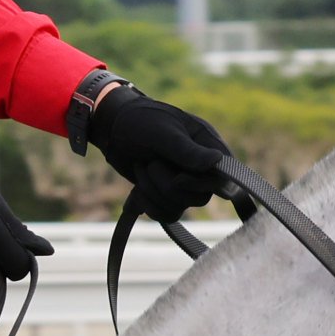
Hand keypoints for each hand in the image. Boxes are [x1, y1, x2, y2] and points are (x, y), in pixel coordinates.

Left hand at [82, 83, 237, 214]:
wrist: (112, 129)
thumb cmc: (140, 121)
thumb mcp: (162, 133)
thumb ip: (187, 150)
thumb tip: (217, 161)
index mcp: (208, 145)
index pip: (222, 177)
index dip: (201, 184)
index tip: (178, 179)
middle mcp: (201, 167)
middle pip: (200, 197)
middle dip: (168, 186)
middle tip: (150, 164)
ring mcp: (185, 183)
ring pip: (180, 207)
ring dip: (153, 192)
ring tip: (141, 167)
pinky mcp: (167, 195)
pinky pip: (167, 214)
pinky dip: (148, 205)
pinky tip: (137, 190)